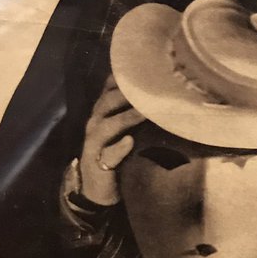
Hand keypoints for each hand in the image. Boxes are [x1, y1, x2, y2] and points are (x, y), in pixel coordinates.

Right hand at [78, 76, 144, 205]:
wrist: (98, 188)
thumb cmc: (116, 152)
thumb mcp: (124, 128)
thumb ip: (135, 111)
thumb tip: (161, 95)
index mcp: (102, 112)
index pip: (109, 89)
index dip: (122, 78)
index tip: (144, 69)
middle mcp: (95, 123)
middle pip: (107, 103)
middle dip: (126, 94)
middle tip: (149, 87)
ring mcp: (94, 144)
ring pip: (106, 126)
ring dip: (125, 118)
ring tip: (142, 112)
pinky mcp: (98, 164)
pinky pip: (108, 155)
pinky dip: (118, 148)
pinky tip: (129, 142)